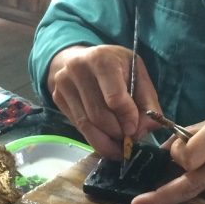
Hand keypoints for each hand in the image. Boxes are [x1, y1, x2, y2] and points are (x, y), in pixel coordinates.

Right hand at [47, 45, 160, 159]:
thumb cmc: (116, 67)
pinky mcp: (57, 97)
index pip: (114, 98)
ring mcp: (63, 83)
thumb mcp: (138, 74)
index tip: (134, 130)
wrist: (82, 58)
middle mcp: (78, 68)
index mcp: (102, 59)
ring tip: (118, 145)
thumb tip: (144, 130)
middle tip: (128, 140)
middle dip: (117, 132)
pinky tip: (105, 138)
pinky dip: (94, 137)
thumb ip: (147, 101)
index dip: (127, 118)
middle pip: (99, 115)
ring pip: (86, 124)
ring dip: (105, 140)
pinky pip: (77, 126)